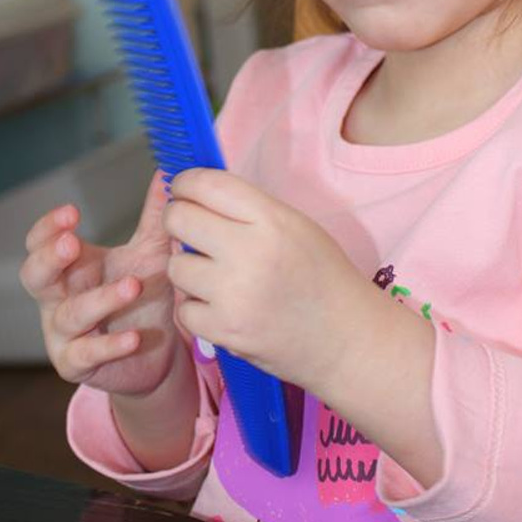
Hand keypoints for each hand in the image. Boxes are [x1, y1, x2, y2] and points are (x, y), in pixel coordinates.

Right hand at [20, 170, 178, 397]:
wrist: (158, 352)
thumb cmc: (144, 298)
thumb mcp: (150, 253)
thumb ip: (155, 217)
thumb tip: (168, 173)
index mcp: (72, 265)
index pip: (41, 242)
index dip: (48, 227)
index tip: (71, 212)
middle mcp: (60, 297)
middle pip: (35, 275)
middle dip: (50, 258)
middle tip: (72, 242)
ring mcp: (65, 333)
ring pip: (68, 315)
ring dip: (99, 299)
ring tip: (132, 286)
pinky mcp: (78, 363)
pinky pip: (86, 354)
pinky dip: (109, 346)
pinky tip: (133, 337)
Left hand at [165, 169, 373, 392]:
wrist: (346, 338)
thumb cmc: (324, 277)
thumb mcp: (296, 225)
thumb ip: (249, 209)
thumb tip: (198, 194)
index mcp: (271, 219)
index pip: (205, 184)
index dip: (185, 183)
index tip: (184, 190)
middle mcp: (249, 253)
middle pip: (178, 220)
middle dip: (179, 221)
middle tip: (193, 231)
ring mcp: (234, 295)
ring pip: (176, 266)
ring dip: (190, 268)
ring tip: (216, 276)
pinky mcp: (225, 331)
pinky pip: (184, 310)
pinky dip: (199, 309)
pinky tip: (222, 307)